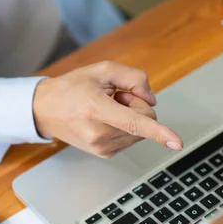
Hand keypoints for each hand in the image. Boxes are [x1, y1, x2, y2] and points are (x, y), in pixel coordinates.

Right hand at [33, 61, 182, 157]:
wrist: (45, 109)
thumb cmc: (73, 87)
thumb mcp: (102, 70)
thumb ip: (133, 78)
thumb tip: (152, 100)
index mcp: (97, 110)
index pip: (134, 123)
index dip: (159, 132)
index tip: (177, 143)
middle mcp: (99, 133)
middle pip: (145, 120)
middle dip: (136, 105)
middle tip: (112, 97)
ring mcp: (101, 147)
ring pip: (141, 131)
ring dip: (129, 116)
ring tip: (105, 108)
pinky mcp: (104, 153)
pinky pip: (131, 137)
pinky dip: (124, 126)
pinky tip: (104, 119)